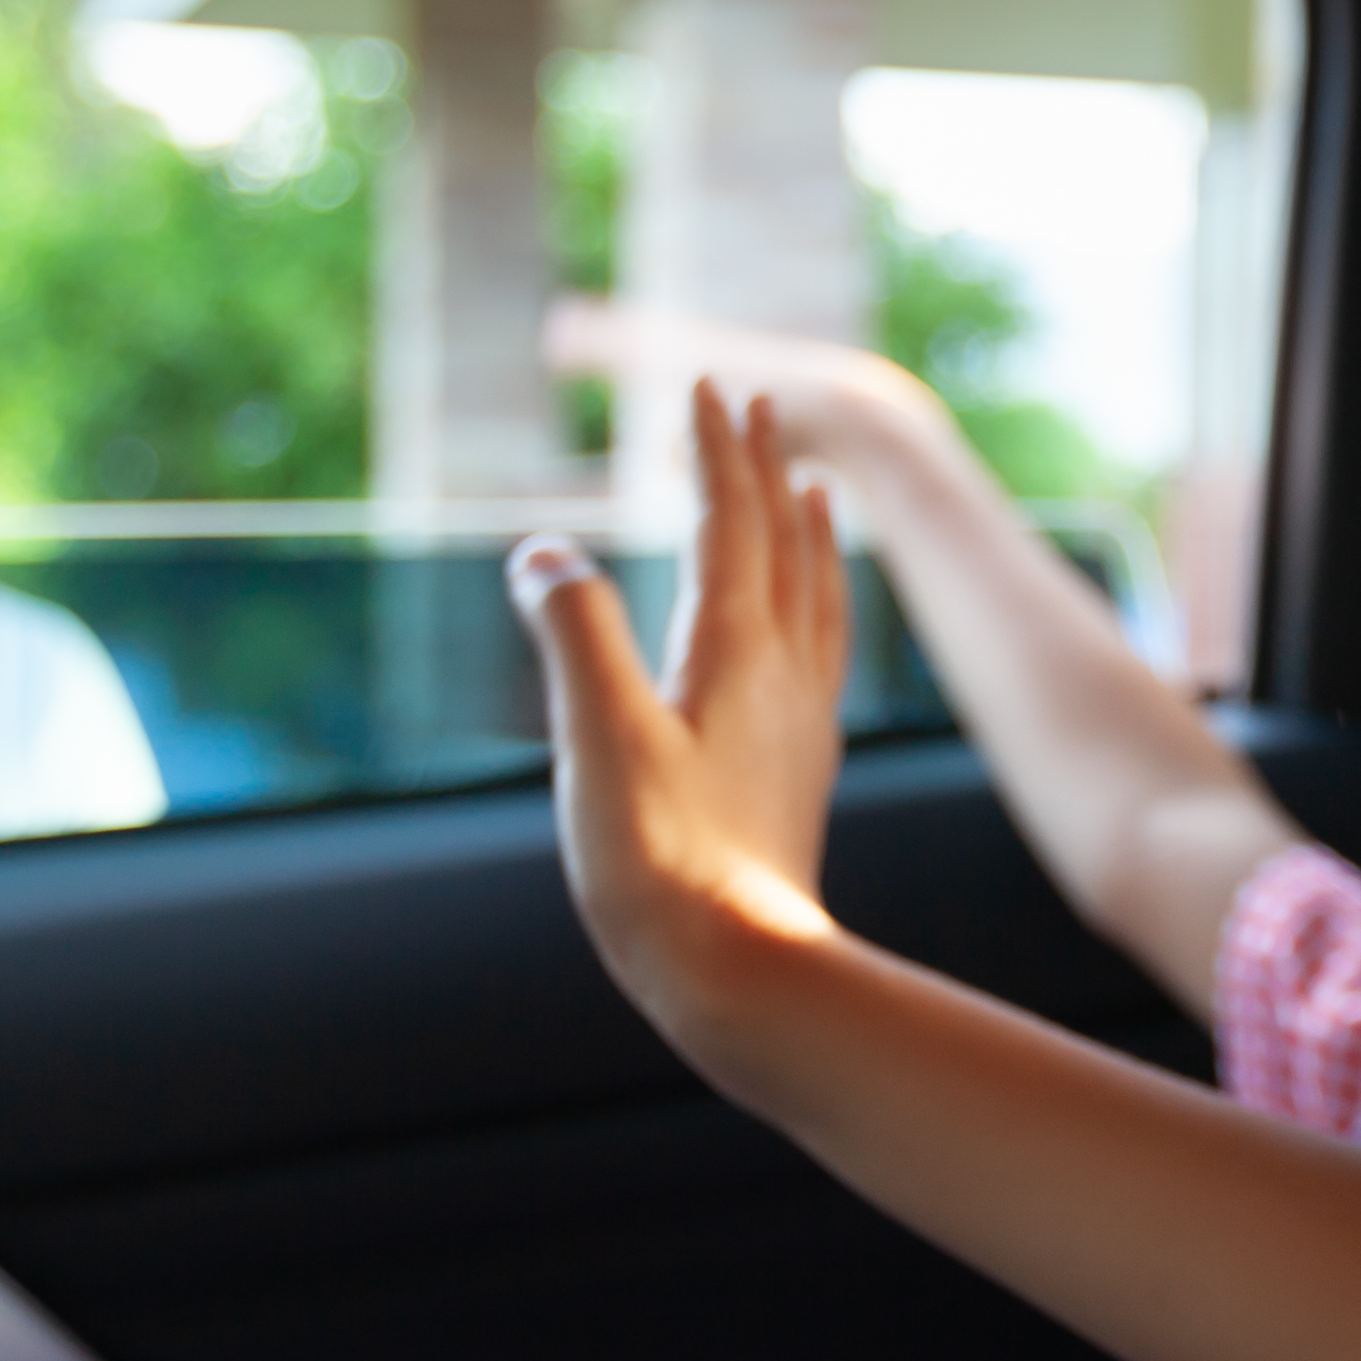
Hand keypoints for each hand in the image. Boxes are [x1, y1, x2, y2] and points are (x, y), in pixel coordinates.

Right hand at [511, 381, 855, 1030]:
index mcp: (737, 653)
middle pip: (782, 546)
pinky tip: (804, 638)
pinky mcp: (798, 776)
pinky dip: (816, 615)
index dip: (718, 450)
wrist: (740, 976)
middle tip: (759, 405)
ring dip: (808, 536)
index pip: (733, 522)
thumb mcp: (596, 737)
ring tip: (811, 494)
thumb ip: (573, 631)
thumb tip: (542, 547)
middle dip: (764, 470)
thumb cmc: (659, 864)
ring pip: (816, 602)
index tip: (711, 384)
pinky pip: (818, 663)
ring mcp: (799, 727)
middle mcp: (785, 677)